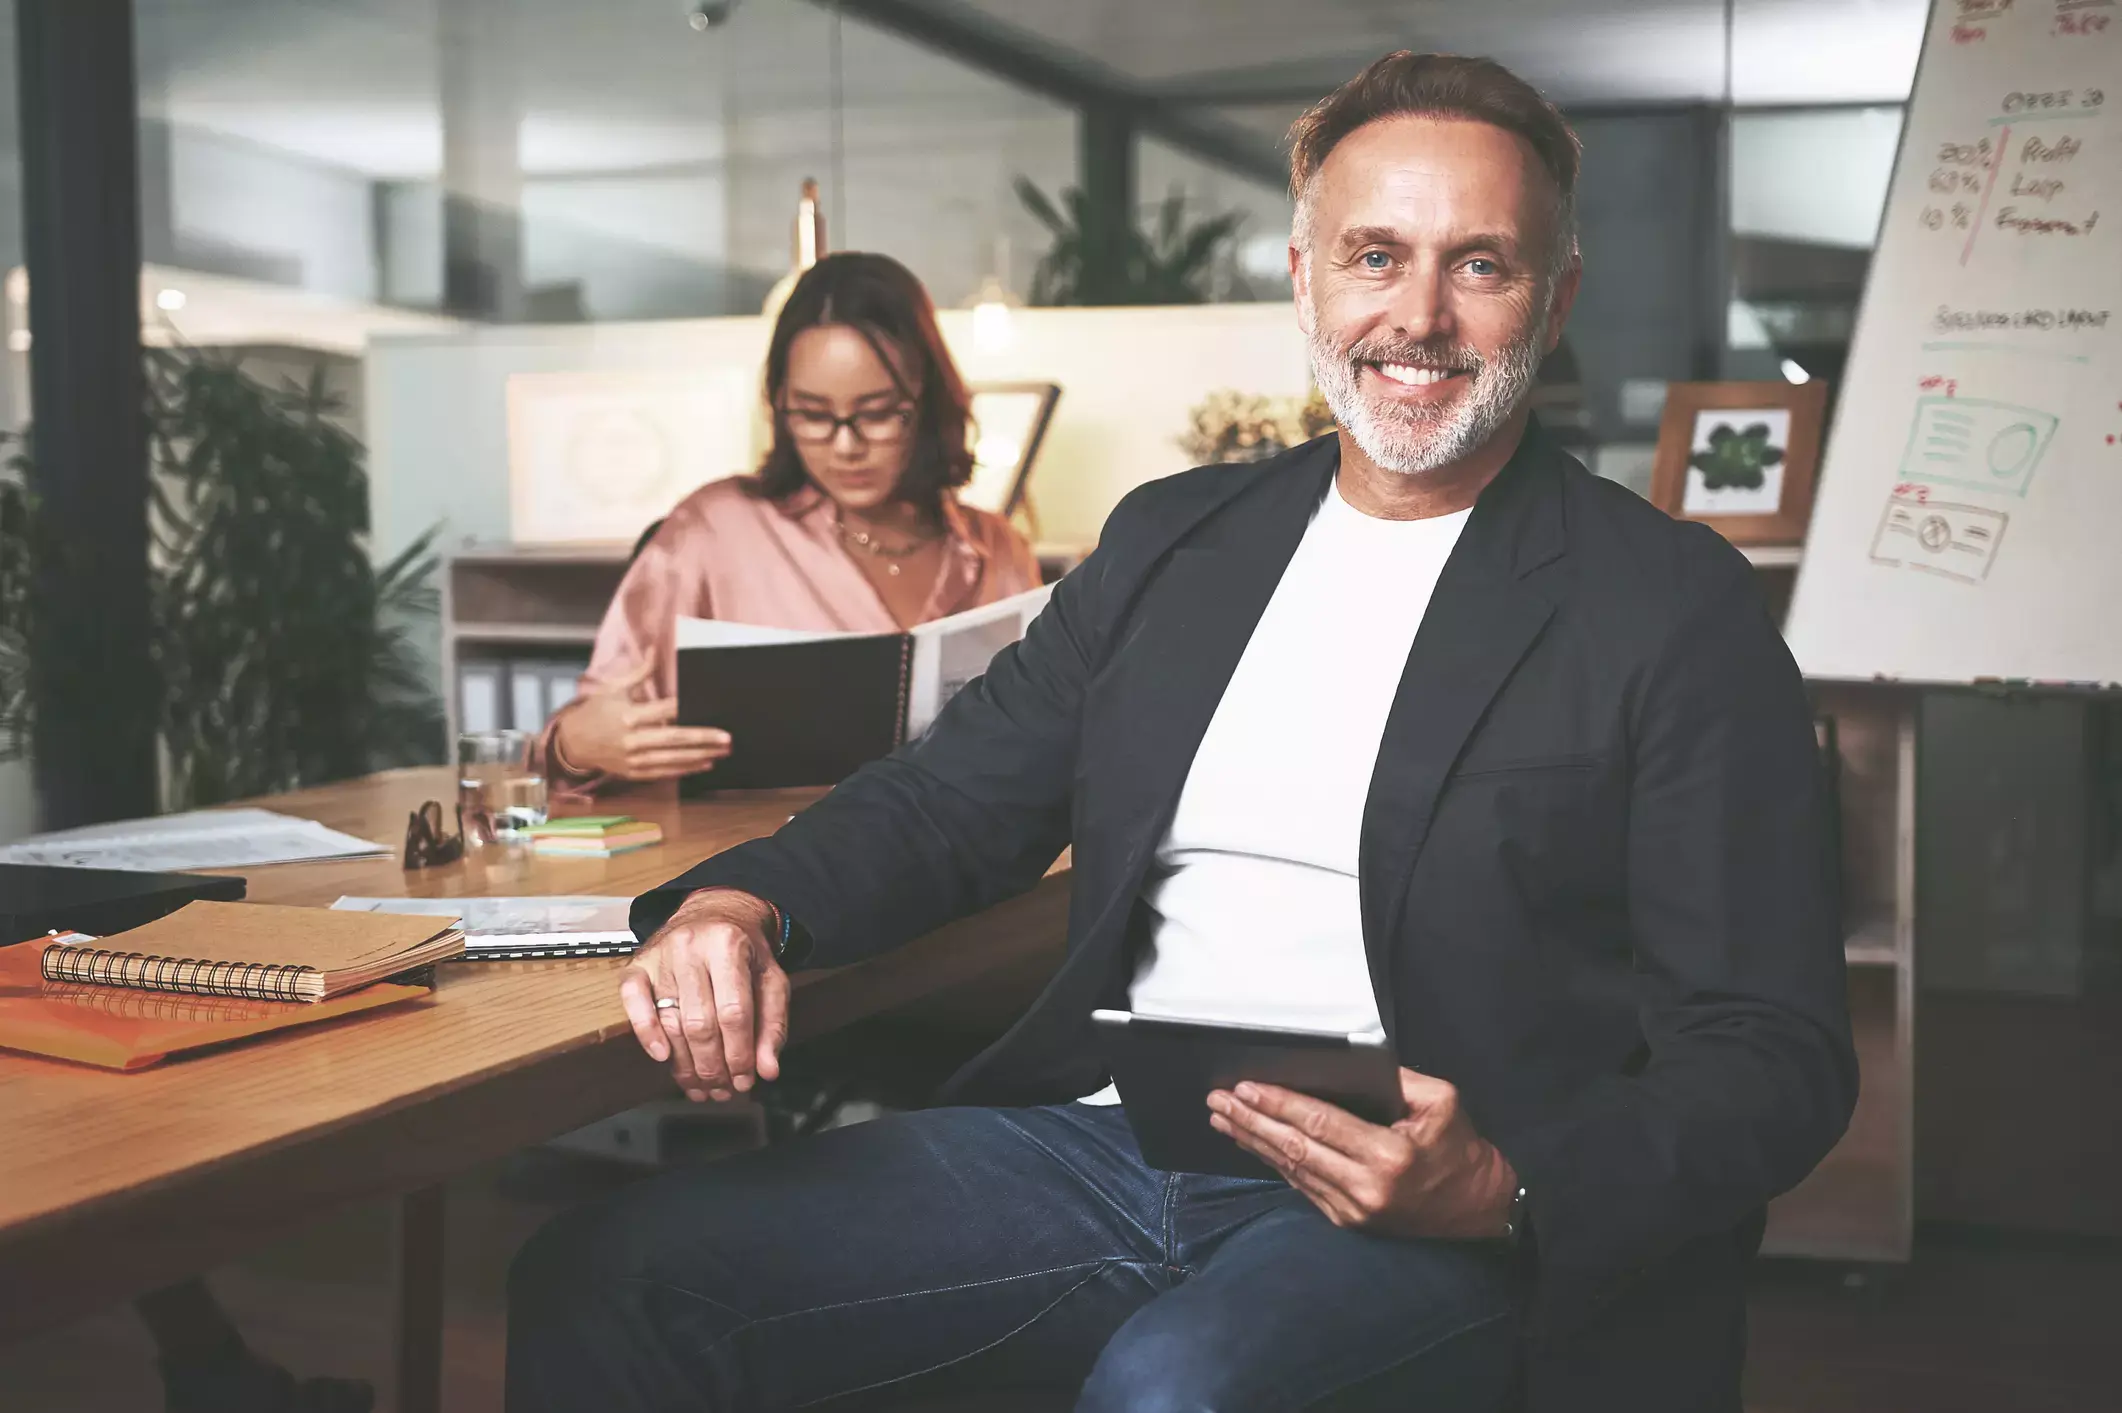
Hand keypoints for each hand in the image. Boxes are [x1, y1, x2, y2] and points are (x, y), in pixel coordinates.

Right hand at [555, 659, 731, 781]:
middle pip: (674, 738)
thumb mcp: (614, 688)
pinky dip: (685, 769)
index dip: (686, 709)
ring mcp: (633, 758)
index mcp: (628, 715)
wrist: (572, 742)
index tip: (708, 706)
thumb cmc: (595, 711)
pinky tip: (703, 764)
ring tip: (722, 752)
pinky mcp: (633, 772)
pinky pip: (664, 772)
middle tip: (727, 738)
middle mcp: (632, 739)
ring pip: (673, 759)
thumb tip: (655, 648)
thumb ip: (640, 672)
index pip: (664, 710)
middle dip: (703, 738)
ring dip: (700, 756)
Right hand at [618, 889, 788, 1102]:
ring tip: (701, 1086)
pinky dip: (645, 1033)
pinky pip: (633, 1003)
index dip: (740, 1054)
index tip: (745, 1078)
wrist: (715, 913)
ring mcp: (660, 955)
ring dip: (685, 1064)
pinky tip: (663, 1058)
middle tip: (723, 1088)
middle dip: (713, 1066)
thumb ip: (773, 1025)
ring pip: (670, 1022)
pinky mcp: (637, 965)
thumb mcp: (771, 980)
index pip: (734, 1013)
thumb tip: (767, 1069)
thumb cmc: (743, 950)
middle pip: (700, 1023)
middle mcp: (691, 947)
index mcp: (729, 945)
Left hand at [1207, 1068, 1517, 1239]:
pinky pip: (1302, 1187)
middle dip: (1251, 1121)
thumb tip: (1348, 1060)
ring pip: (1291, 1170)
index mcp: (1389, 1154)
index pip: (1320, 1124)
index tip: (1244, 1087)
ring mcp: (1354, 1211)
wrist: (1478, 1208)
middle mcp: (1366, 1187)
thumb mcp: (1442, 1101)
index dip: (1278, 1104)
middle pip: (1294, 1148)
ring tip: (1222, 1119)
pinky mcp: (1348, 1222)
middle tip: (1217, 1101)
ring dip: (1253, 1142)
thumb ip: (1396, 1078)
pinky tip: (1253, 1144)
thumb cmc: (1459, 1147)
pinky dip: (1274, 1163)